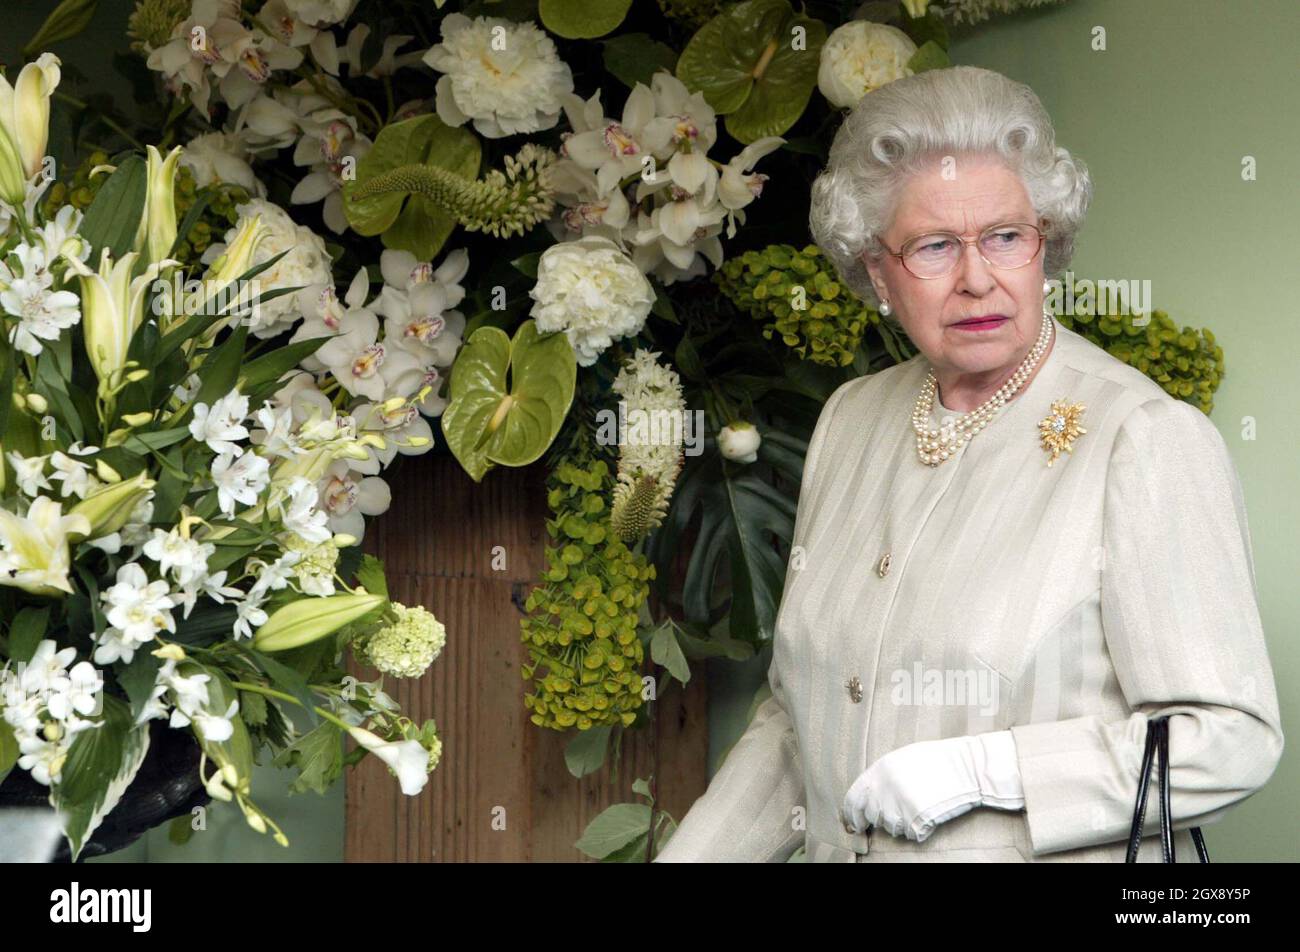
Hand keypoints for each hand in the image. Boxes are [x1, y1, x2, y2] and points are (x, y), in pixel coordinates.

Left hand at [840, 731, 1024, 842]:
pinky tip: (931, 812)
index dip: (852, 815)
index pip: (853, 799)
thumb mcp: (903, 759)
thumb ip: (883, 776)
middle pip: (873, 816)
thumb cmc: (940, 760)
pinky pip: (911, 833)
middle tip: (900, 814)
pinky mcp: (915, 819)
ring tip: (921, 806)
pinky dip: (920, 829)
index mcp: (878, 770)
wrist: (967, 766)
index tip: (856, 824)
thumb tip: (869, 797)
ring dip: (903, 824)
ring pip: (892, 828)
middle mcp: (883, 788)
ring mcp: (898, 804)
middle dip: (883, 819)